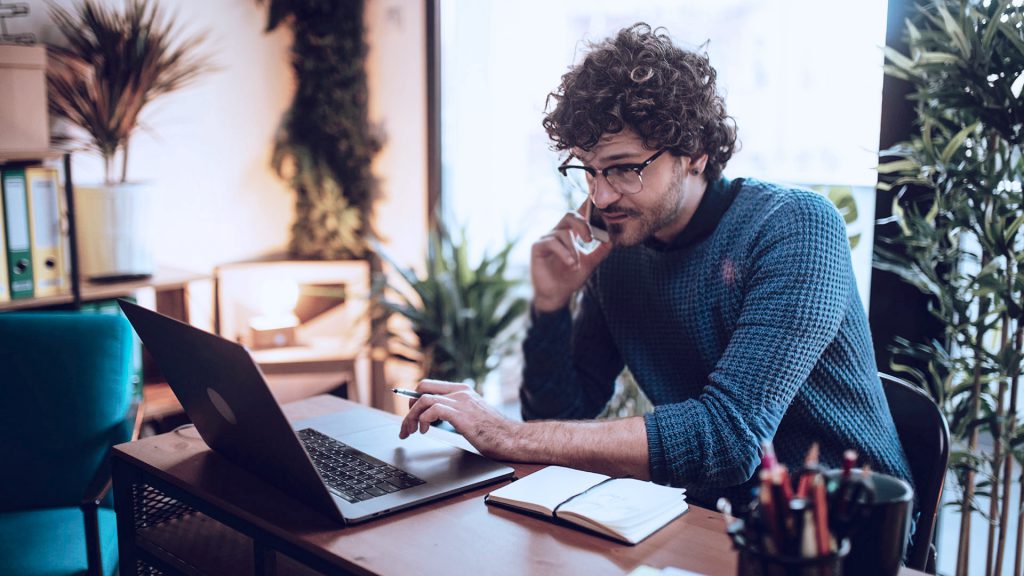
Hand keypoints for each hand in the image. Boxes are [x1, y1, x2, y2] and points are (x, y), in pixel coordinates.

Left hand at [398, 379, 521, 460]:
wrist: (513, 439)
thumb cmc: (495, 433)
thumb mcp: (472, 416)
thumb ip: (455, 413)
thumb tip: (434, 419)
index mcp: (463, 391)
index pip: (430, 385)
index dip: (415, 398)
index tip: (409, 413)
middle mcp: (461, 392)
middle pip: (422, 388)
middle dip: (409, 406)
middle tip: (407, 425)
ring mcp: (461, 402)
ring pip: (423, 399)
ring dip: (411, 416)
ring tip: (411, 431)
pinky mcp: (461, 414)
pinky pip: (432, 410)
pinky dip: (423, 420)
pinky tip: (425, 431)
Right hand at [530, 206, 611, 312]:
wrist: (557, 295)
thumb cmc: (571, 277)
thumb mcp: (590, 263)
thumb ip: (600, 251)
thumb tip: (612, 239)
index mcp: (571, 233)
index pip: (579, 215)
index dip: (587, 207)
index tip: (596, 203)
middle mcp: (558, 232)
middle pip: (570, 215)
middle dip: (582, 225)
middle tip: (590, 239)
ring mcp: (547, 239)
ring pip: (563, 233)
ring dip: (573, 249)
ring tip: (576, 265)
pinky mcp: (537, 247)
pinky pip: (552, 242)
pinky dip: (563, 252)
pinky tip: (570, 263)